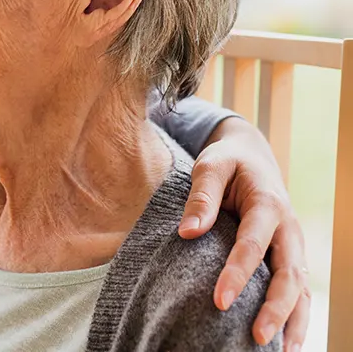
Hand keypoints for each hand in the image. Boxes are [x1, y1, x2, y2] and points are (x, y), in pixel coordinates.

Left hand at [179, 117, 309, 349]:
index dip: (238, 274)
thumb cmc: (227, 161)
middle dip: (275, 308)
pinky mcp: (290, 255)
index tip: (220, 301)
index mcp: (267, 203)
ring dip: (293, 320)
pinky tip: (285, 342)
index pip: (253, 244)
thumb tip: (187, 232)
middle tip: (257, 337)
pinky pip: (298, 288)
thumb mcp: (210, 165)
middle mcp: (288, 228)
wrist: (252, 155)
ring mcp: (293, 244)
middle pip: (288, 273)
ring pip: (300, 287)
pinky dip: (296, 315)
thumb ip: (201, 197)